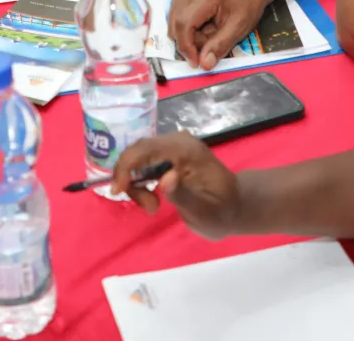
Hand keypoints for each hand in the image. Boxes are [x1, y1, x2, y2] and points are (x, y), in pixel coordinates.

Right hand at [111, 133, 247, 240]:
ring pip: (137, 158)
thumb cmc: (221, 212)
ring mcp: (173, 146)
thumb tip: (165, 177)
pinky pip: (143, 163)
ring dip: (136, 184)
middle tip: (149, 207)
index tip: (118, 191)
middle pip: (137, 152)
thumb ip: (183, 195)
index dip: (126, 167)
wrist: (235, 207)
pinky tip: (154, 198)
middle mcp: (177, 141)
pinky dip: (141, 182)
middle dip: (131, 180)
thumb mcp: (204, 211)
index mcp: (186, 149)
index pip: (145, 148)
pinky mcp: (169, 154)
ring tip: (154, 207)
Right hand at [169, 0, 270, 69]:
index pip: (184, 24)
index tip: (196, 63)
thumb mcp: (239, 28)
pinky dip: (188, 32)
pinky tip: (202, 27)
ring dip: (190, 38)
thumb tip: (204, 64)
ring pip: (174, 28)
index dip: (186, 47)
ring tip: (209, 32)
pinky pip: (176, 24)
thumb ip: (220, 46)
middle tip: (212, 42)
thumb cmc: (244, 6)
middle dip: (192, 43)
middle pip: (177, 28)